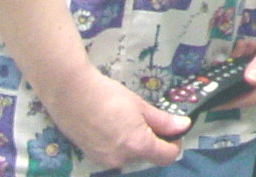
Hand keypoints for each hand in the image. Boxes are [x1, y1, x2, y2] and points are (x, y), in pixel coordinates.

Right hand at [40, 65, 185, 170]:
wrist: (71, 94)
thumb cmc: (109, 96)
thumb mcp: (140, 106)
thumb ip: (163, 120)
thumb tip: (184, 126)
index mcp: (137, 146)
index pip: (166, 157)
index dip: (174, 144)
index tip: (173, 131)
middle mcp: (121, 160)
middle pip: (147, 156)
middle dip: (152, 141)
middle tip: (146, 120)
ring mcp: (104, 161)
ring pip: (130, 156)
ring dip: (134, 143)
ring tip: (126, 120)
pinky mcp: (91, 158)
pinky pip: (114, 155)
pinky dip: (119, 145)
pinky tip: (112, 126)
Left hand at [222, 9, 255, 108]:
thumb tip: (247, 81)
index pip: (251, 98)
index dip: (229, 99)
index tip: (211, 100)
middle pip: (251, 91)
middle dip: (237, 75)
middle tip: (227, 59)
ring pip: (254, 82)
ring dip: (245, 66)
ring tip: (243, 47)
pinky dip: (253, 64)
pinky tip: (251, 48)